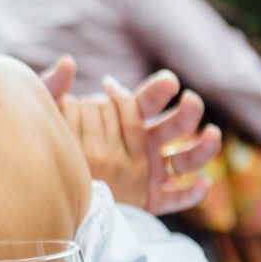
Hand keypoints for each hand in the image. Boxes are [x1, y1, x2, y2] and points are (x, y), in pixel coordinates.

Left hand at [45, 66, 219, 213]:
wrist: (48, 184)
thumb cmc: (52, 143)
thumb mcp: (50, 116)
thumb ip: (54, 89)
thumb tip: (67, 62)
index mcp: (127, 118)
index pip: (148, 100)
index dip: (159, 90)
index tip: (168, 82)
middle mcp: (146, 143)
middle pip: (174, 126)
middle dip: (187, 113)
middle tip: (190, 101)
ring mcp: (152, 171)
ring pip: (185, 159)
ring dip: (202, 148)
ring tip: (212, 135)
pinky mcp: (150, 199)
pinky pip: (175, 198)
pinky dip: (192, 193)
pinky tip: (203, 184)